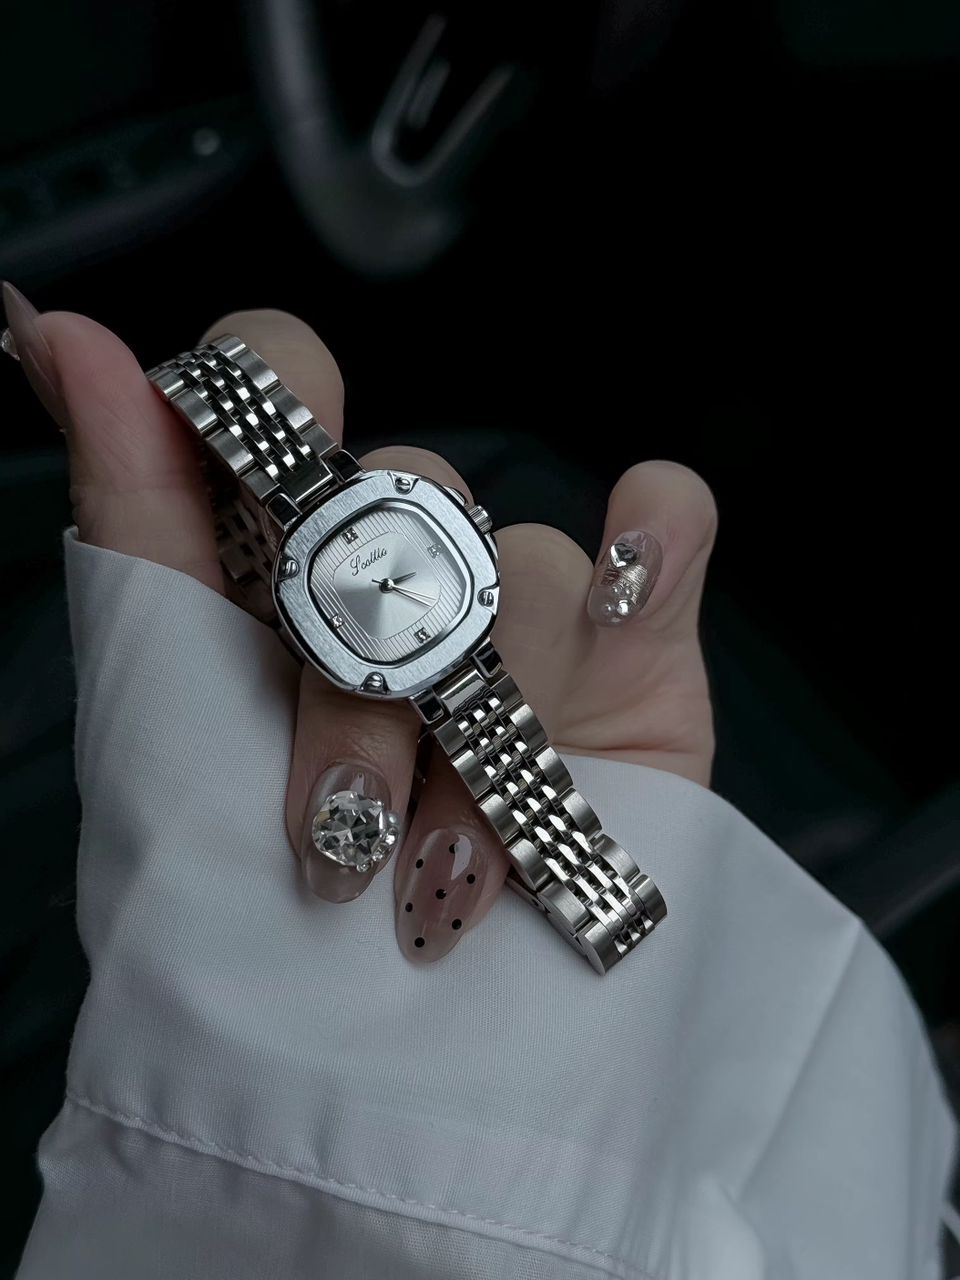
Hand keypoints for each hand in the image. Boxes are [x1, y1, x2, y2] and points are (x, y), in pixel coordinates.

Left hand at [3, 287, 716, 964]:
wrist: (412, 1093)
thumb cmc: (263, 927)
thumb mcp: (163, 715)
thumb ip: (132, 513)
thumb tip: (45, 329)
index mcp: (279, 568)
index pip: (272, 391)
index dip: (257, 403)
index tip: (236, 469)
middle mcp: (404, 574)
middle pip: (396, 497)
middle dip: (360, 669)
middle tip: (334, 828)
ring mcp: (524, 612)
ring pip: (513, 557)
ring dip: (479, 723)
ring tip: (449, 881)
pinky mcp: (637, 655)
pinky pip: (668, 527)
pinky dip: (653, 537)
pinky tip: (626, 585)